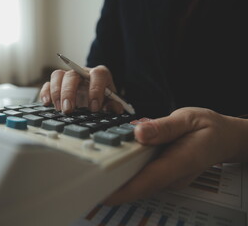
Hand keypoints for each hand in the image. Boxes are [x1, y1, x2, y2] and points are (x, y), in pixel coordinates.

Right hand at [39, 66, 122, 113]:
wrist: (94, 96)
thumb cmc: (103, 97)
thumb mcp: (111, 102)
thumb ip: (114, 105)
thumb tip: (112, 109)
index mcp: (99, 74)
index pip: (98, 75)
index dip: (96, 90)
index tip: (94, 107)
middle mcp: (82, 72)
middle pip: (72, 74)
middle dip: (69, 92)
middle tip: (69, 110)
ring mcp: (68, 77)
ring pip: (57, 75)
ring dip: (56, 92)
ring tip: (59, 109)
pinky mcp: (57, 84)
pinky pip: (47, 84)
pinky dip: (45, 93)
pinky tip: (47, 103)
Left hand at [104, 107, 247, 204]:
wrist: (224, 138)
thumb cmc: (208, 127)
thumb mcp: (189, 118)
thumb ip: (165, 127)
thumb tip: (139, 133)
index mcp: (179, 162)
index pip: (147, 181)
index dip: (122, 190)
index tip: (101, 192)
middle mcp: (172, 176)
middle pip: (139, 187)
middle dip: (113, 187)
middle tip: (87, 180)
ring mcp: (169, 178)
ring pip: (140, 184)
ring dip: (119, 181)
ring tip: (95, 170)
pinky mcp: (165, 174)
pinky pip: (144, 176)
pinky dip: (129, 172)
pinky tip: (116, 161)